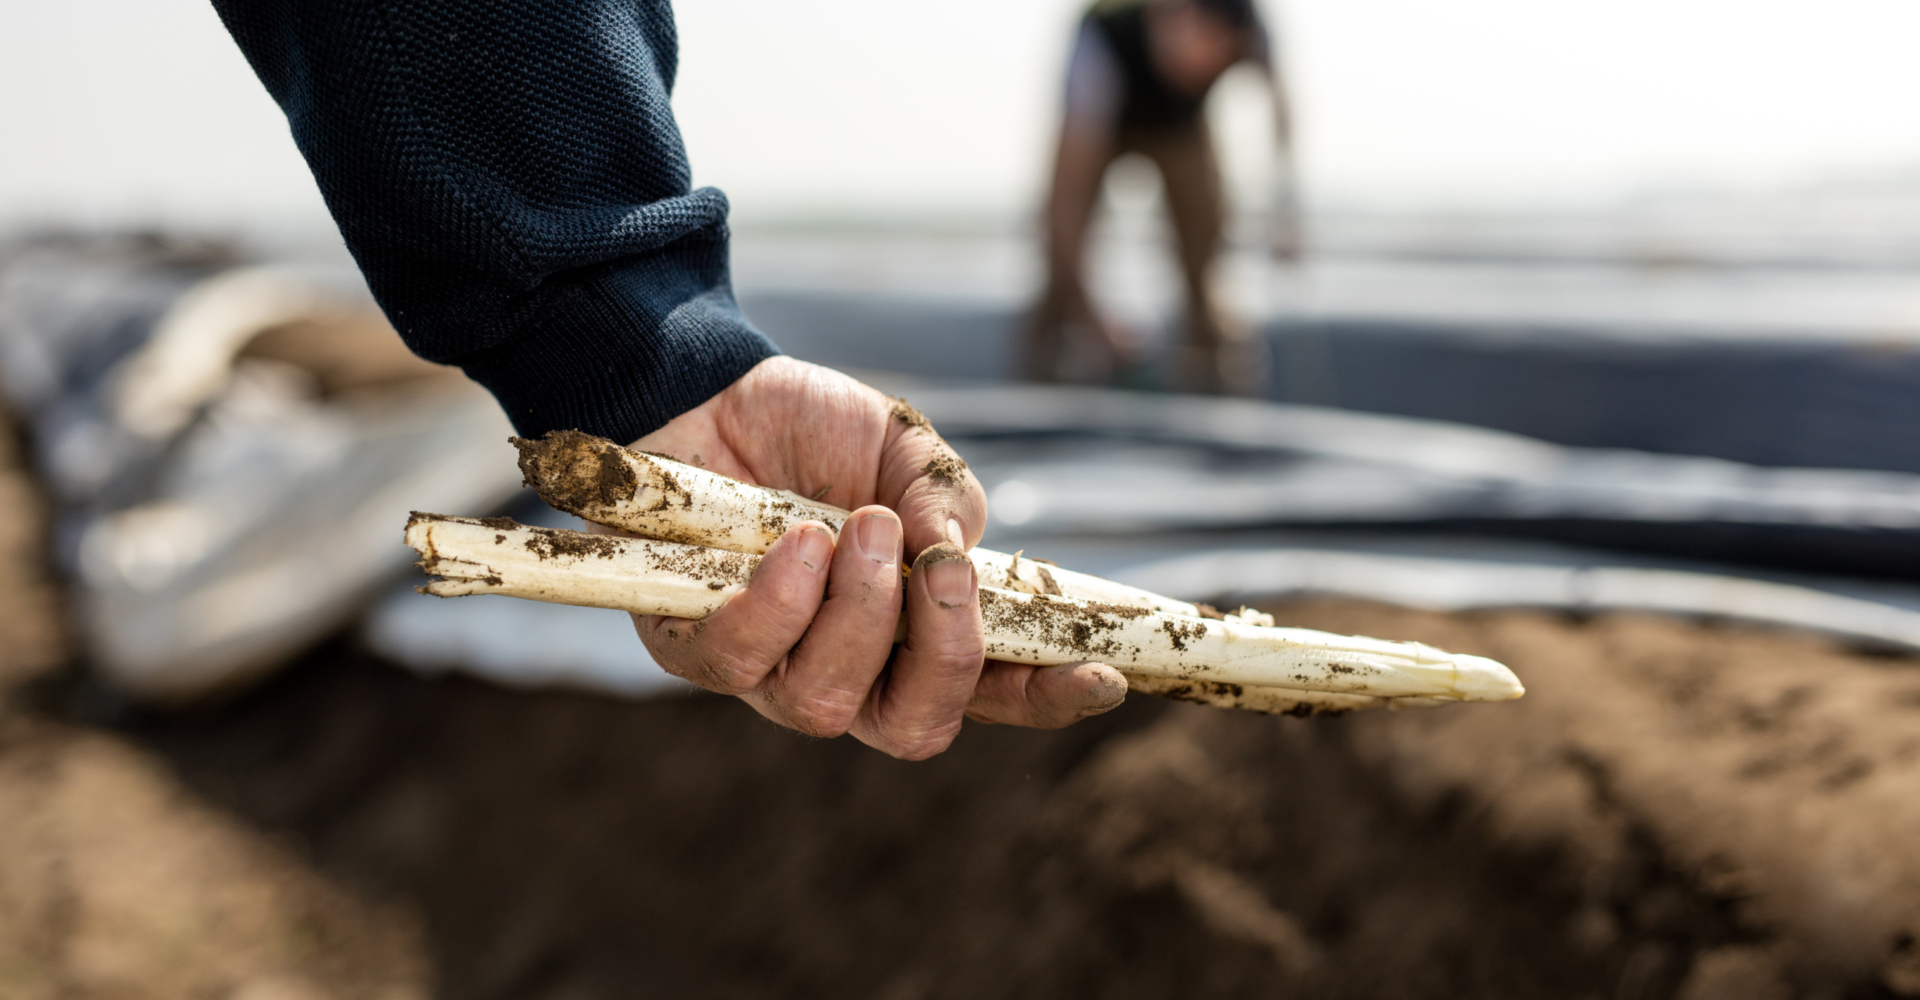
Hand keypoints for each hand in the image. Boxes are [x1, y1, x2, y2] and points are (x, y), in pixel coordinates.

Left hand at [622, 357, 1125, 757]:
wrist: (711, 388)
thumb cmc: (816, 432)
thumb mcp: (904, 448)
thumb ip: (945, 501)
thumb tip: (954, 555)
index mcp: (916, 632)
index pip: (991, 691)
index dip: (1047, 698)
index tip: (1101, 674)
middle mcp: (848, 671)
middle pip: (915, 728)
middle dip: (944, 657)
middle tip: (939, 568)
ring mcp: (770, 672)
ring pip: (828, 703)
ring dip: (860, 613)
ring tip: (858, 527)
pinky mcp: (693, 649)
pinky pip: (742, 662)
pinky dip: (781, 604)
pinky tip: (795, 544)